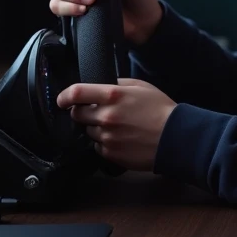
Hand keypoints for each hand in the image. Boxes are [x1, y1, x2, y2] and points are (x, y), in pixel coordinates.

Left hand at [56, 77, 176, 170]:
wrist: (174, 137)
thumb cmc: (161, 109)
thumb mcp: (141, 86)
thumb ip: (118, 83)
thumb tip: (100, 86)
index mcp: (113, 95)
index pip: (76, 93)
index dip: (64, 96)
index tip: (62, 99)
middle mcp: (106, 116)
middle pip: (77, 114)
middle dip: (82, 112)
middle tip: (95, 112)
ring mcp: (107, 137)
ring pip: (88, 131)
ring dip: (96, 128)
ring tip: (117, 126)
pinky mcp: (110, 153)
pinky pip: (97, 147)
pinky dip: (104, 142)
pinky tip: (121, 138)